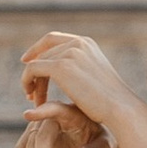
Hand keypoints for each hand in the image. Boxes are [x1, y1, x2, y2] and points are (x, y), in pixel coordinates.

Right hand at [7, 97, 123, 147]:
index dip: (42, 112)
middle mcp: (53, 115)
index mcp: (72, 112)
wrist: (96, 138)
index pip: (56, 109)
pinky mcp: (35, 134)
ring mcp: (41, 123)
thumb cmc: (102, 139)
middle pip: (40, 136)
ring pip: (29, 145)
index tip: (27, 115)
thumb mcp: (106, 145)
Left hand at [19, 32, 141, 141]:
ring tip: (36, 101)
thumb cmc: (111, 101)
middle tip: (31, 92)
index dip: (37, 49)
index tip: (26, 61)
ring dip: (32, 82)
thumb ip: (81, 69)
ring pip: (37, 64)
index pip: (53, 39)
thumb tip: (70, 72)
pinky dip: (27, 82)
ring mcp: (69, 53)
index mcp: (87, 43)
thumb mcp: (96, 77)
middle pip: (43, 53)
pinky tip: (33, 99)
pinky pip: (32, 70)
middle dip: (35, 72)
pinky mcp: (60, 66)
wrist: (120, 108)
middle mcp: (78, 43)